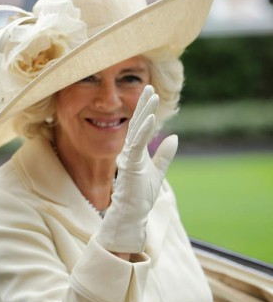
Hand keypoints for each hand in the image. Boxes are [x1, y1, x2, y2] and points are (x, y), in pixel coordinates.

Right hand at [96, 85, 177, 253]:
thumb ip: (164, 155)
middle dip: (143, 105)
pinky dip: (143, 130)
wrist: (131, 215)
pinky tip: (150, 118)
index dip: (145, 109)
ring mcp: (127, 157)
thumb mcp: (158, 172)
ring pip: (136, 129)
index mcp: (134, 152)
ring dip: (144, 112)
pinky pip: (136, 144)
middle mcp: (128, 151)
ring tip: (151, 96)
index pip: (140, 126)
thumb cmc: (140, 196)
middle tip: (149, 87)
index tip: (150, 93)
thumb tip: (174, 137)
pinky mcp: (129, 165)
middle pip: (137, 123)